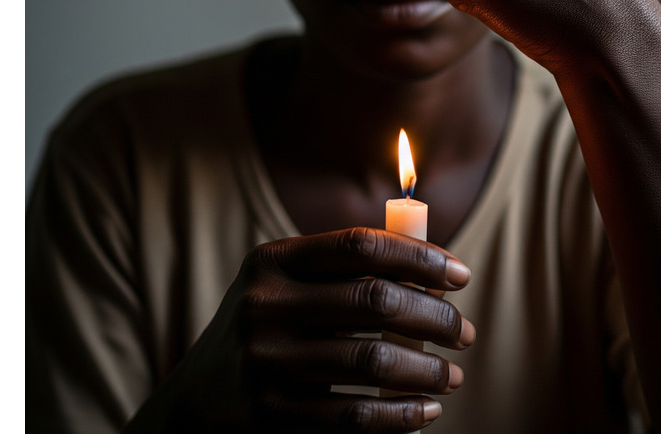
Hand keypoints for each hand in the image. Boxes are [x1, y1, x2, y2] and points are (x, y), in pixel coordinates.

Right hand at [125, 228, 472, 432]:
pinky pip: (356, 417)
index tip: (461, 276)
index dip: (420, 257)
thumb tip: (436, 270)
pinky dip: (402, 416)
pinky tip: (425, 411)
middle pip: (375, 300)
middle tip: (465, 333)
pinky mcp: (270, 415)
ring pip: (373, 362)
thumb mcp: (285, 287)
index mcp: (272, 261)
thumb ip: (344, 272)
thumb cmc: (265, 331)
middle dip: (436, 317)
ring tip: (453, 376)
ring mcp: (265, 361)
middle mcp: (264, 305)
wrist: (194, 402)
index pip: (360, 244)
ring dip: (429, 370)